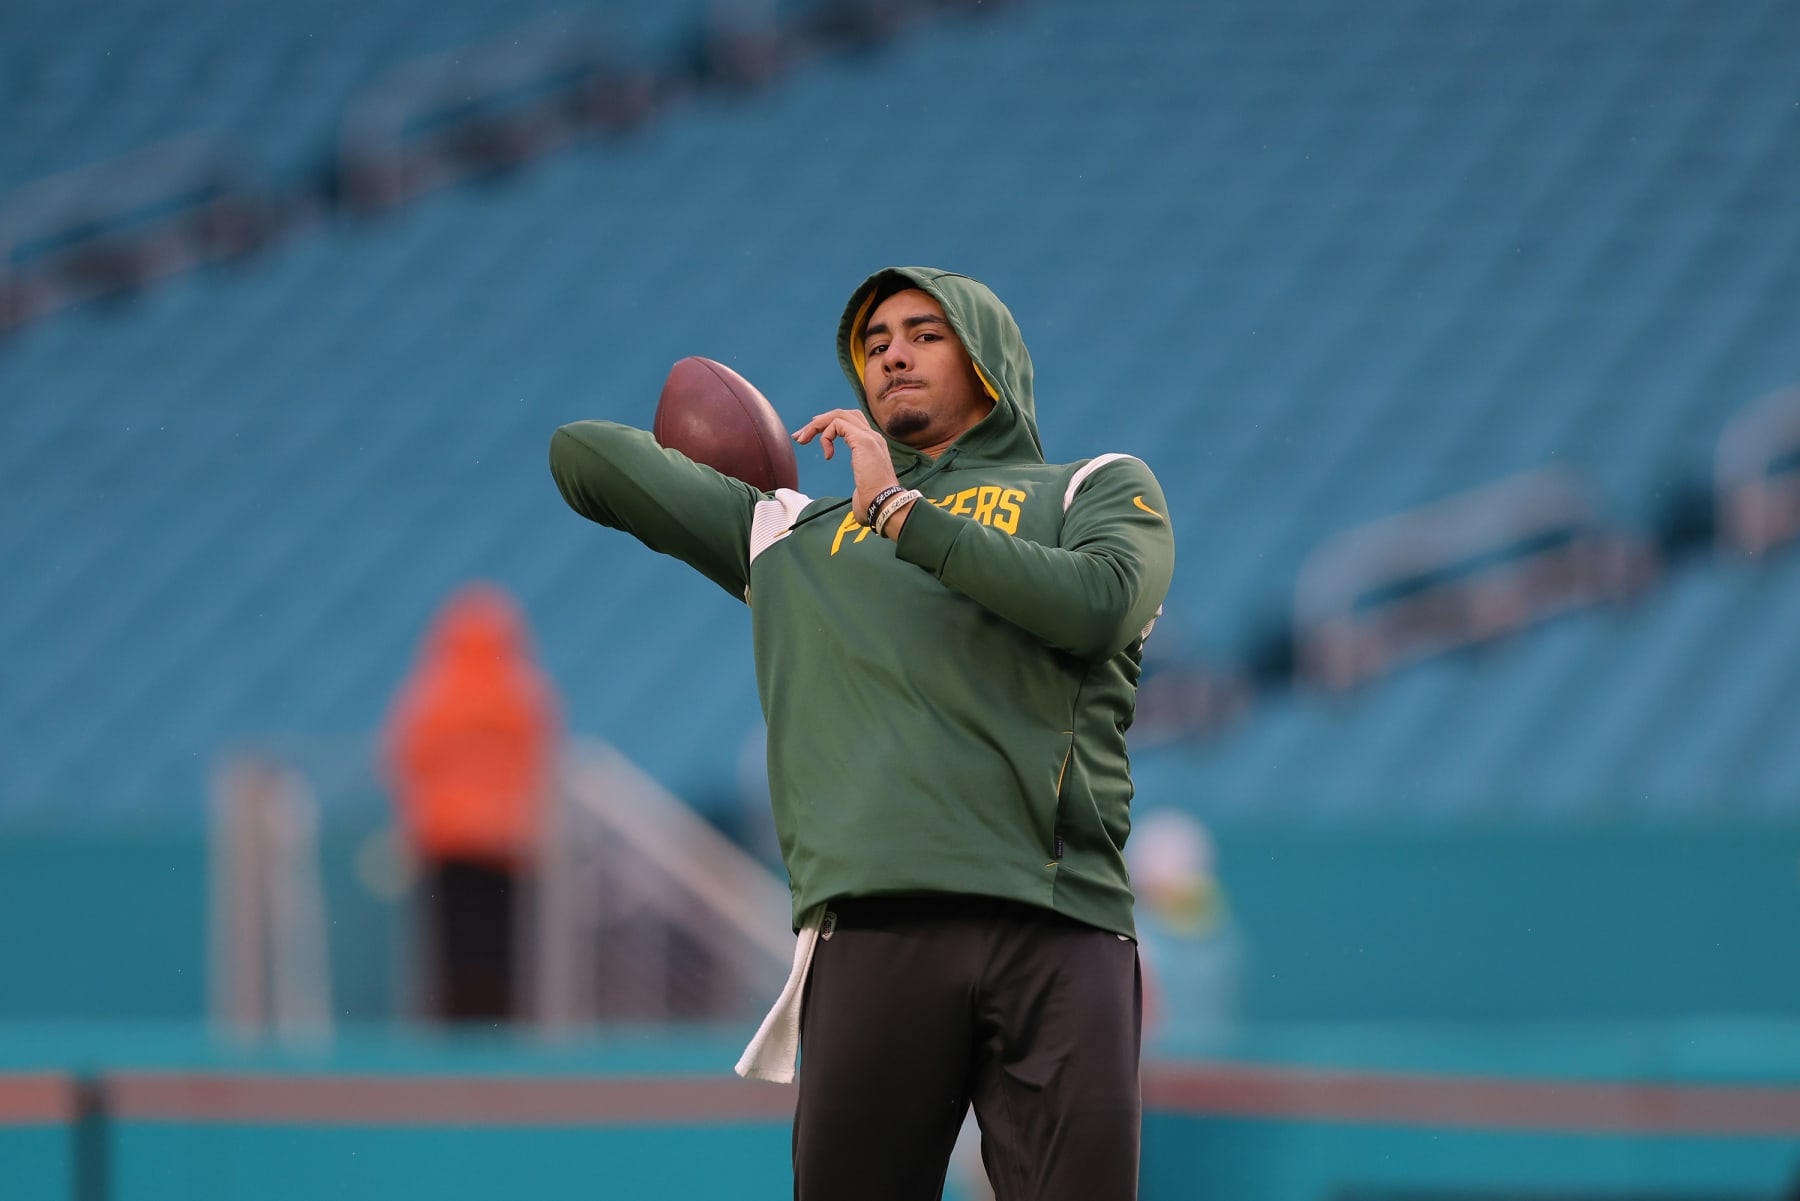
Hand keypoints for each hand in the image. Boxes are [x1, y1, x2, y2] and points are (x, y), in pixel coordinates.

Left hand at [792, 408, 900, 525]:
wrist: (886, 505)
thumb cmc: (875, 504)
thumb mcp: (863, 491)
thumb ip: (859, 488)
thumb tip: (857, 500)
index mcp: (874, 446)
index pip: (851, 423)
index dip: (829, 425)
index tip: (811, 436)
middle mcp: (873, 437)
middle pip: (844, 414)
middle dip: (819, 422)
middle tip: (800, 436)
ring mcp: (869, 436)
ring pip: (838, 415)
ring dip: (816, 425)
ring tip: (802, 439)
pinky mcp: (863, 440)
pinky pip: (837, 424)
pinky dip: (825, 436)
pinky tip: (827, 455)